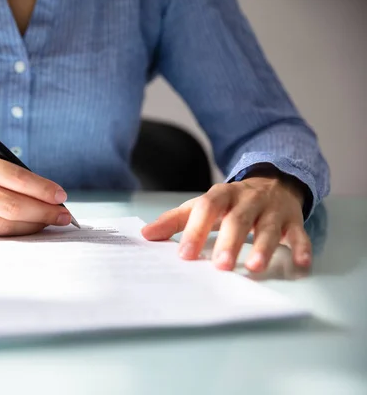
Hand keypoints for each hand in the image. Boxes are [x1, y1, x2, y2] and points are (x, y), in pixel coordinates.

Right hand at [0, 146, 71, 235]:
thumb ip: (6, 173)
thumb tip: (46, 195)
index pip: (15, 177)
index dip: (42, 189)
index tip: (61, 196)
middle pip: (12, 204)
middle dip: (43, 212)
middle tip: (64, 215)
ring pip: (3, 223)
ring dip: (32, 225)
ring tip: (51, 222)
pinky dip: (14, 233)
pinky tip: (28, 229)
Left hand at [141, 174, 310, 271]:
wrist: (272, 181)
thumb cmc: (229, 202)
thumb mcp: (202, 205)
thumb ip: (175, 220)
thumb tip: (145, 235)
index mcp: (221, 195)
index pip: (206, 209)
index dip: (195, 230)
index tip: (185, 255)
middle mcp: (248, 199)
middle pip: (238, 219)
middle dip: (229, 242)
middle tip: (220, 266)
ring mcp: (272, 209)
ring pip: (269, 227)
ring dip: (263, 247)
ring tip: (254, 267)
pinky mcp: (293, 220)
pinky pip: (299, 233)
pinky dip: (302, 247)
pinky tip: (302, 264)